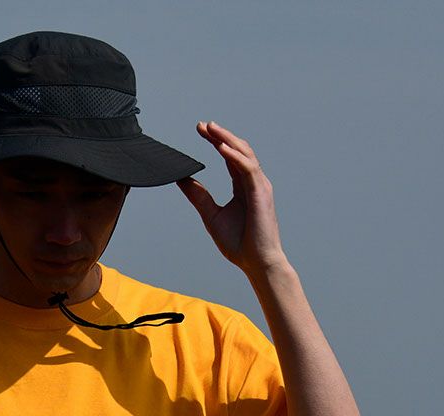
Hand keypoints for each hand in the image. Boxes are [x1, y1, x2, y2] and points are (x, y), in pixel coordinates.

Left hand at [177, 121, 286, 275]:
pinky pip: (248, 168)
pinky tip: (221, 148)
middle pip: (237, 150)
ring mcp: (259, 185)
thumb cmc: (239, 243)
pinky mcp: (261, 192)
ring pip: (244, 154)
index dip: (216, 141)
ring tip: (211, 129)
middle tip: (202, 125)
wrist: (256, 262)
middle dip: (220, 135)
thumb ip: (199, 196)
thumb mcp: (211, 215)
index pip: (229, 157)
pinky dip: (234, 156)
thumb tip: (182, 180)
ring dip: (227, 139)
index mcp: (242, 187)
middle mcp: (252, 182)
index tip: (200, 130)